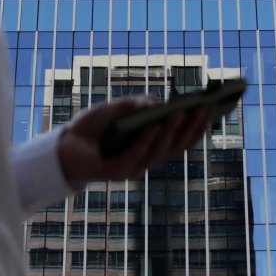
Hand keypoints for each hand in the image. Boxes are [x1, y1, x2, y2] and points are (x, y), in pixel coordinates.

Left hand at [57, 96, 212, 183]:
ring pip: (159, 151)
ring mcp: (134, 167)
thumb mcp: (116, 108)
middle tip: (203, 109)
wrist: (63, 146)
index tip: (213, 110)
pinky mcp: (117, 171)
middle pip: (176, 146)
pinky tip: (154, 125)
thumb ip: (136, 104)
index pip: (181, 139)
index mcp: (151, 146)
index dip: (197, 127)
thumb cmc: (92, 127)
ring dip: (171, 131)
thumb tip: (156, 104)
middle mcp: (147, 159)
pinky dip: (147, 139)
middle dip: (190, 128)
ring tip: (179, 112)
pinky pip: (136, 155)